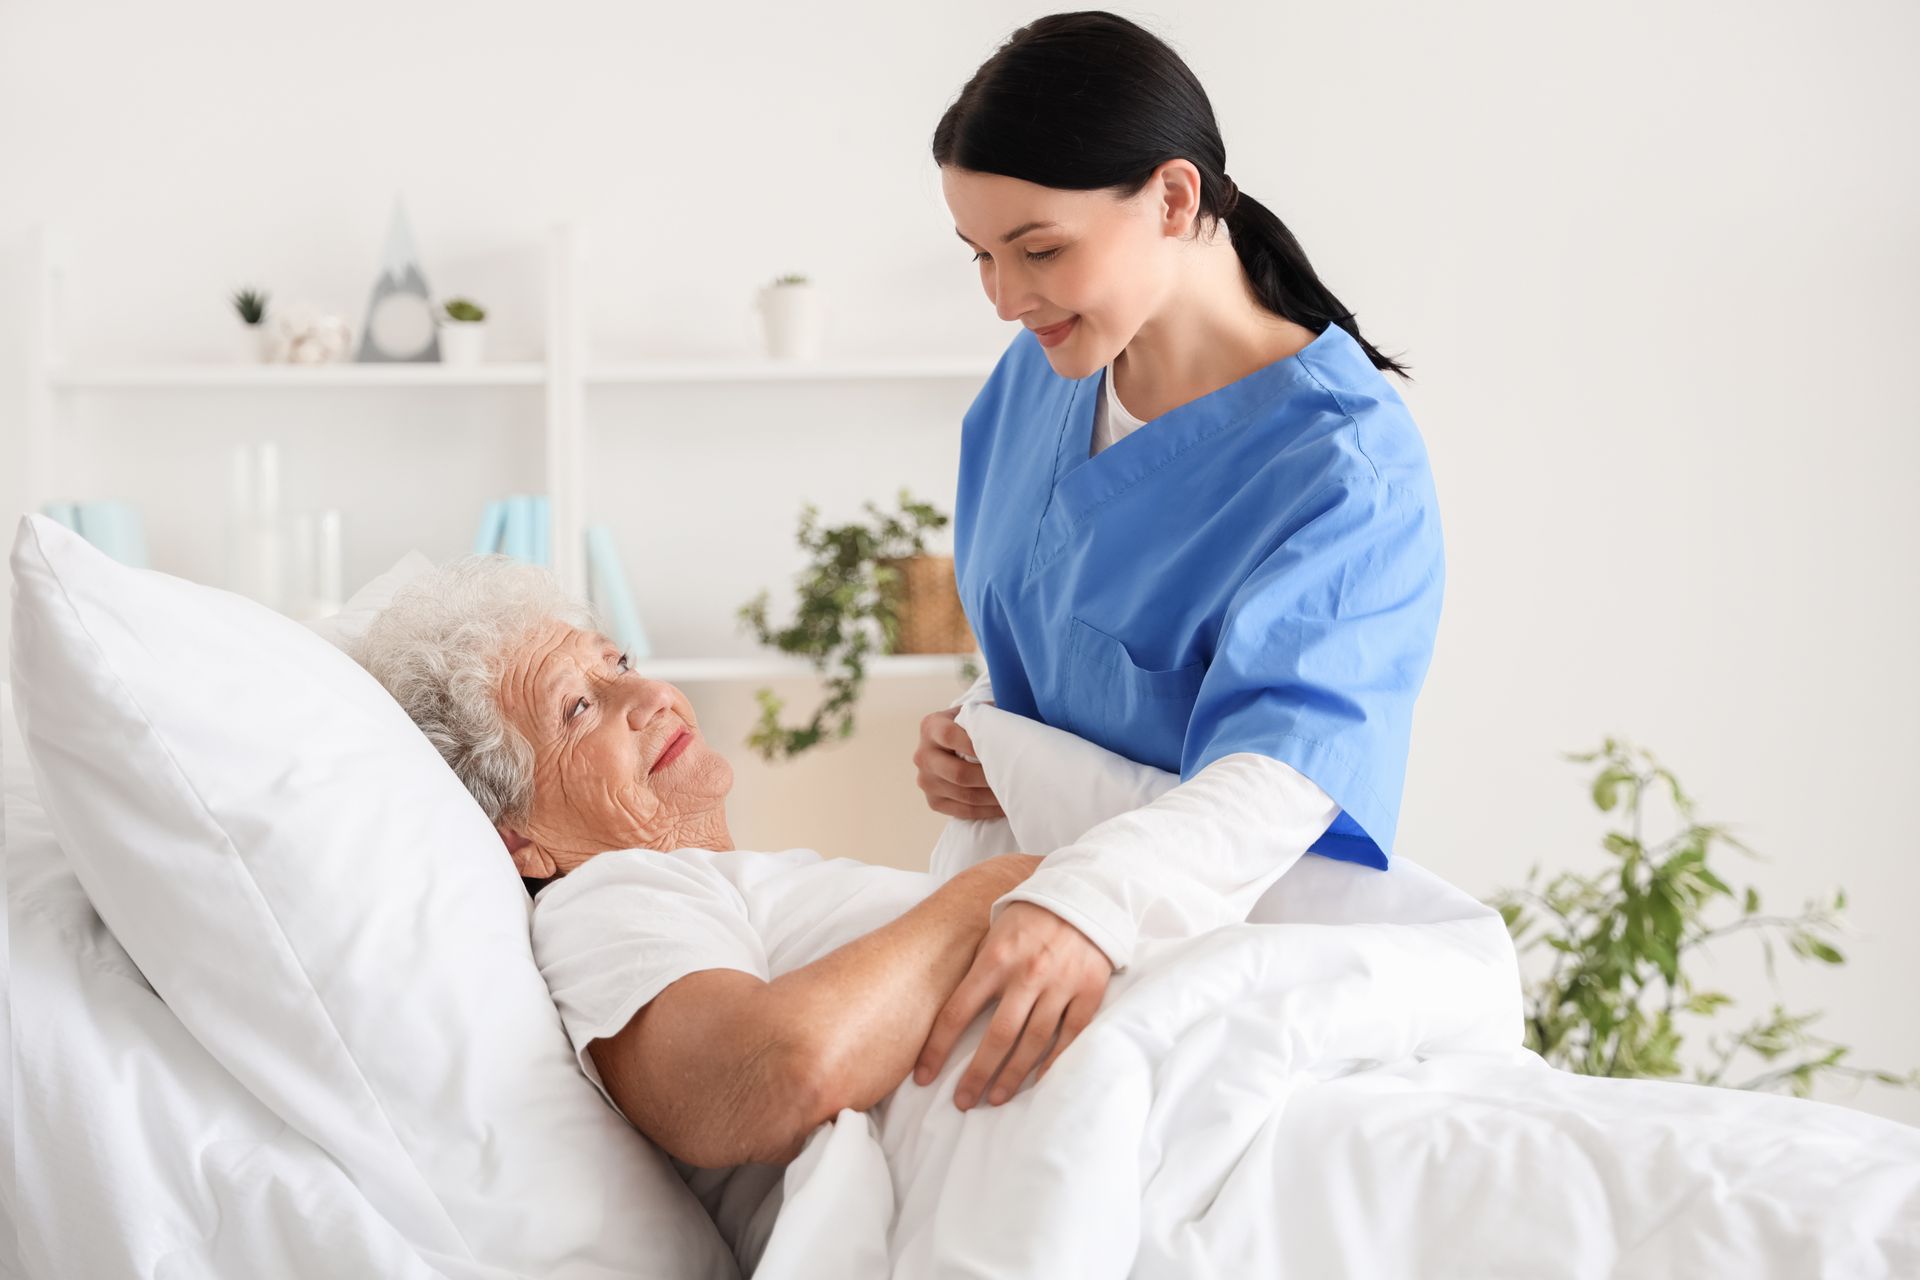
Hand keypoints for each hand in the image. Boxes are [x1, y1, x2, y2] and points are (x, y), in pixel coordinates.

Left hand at [913, 900, 1112, 1108]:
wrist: (1086, 891)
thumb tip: (949, 1002)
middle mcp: (1027, 974)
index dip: (938, 1048)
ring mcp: (1060, 984)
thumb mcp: (995, 928)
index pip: (958, 1011)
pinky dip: (1054, 1063)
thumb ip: (978, 964)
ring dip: (1012, 1075)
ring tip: (996, 1098)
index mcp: (995, 957)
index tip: (923, 1075)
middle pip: (997, 1036)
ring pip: (1032, 1042)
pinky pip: (1070, 1036)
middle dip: (976, 1075)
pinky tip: (1038, 1082)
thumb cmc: (1032, 911)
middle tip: (962, 1102)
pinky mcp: (1089, 991)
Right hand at [915, 705, 1005, 820]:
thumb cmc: (974, 725)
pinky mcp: (933, 801)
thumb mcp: (976, 713)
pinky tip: (1005, 806)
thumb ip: (988, 716)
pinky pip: (964, 811)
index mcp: (930, 727)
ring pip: (965, 795)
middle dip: (990, 777)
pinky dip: (988, 810)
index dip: (975, 744)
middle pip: (958, 773)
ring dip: (993, 797)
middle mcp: (922, 755)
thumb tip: (1012, 728)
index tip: (1001, 749)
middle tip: (1015, 777)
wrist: (954, 743)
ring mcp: (925, 781)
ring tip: (1015, 793)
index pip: (950, 735)